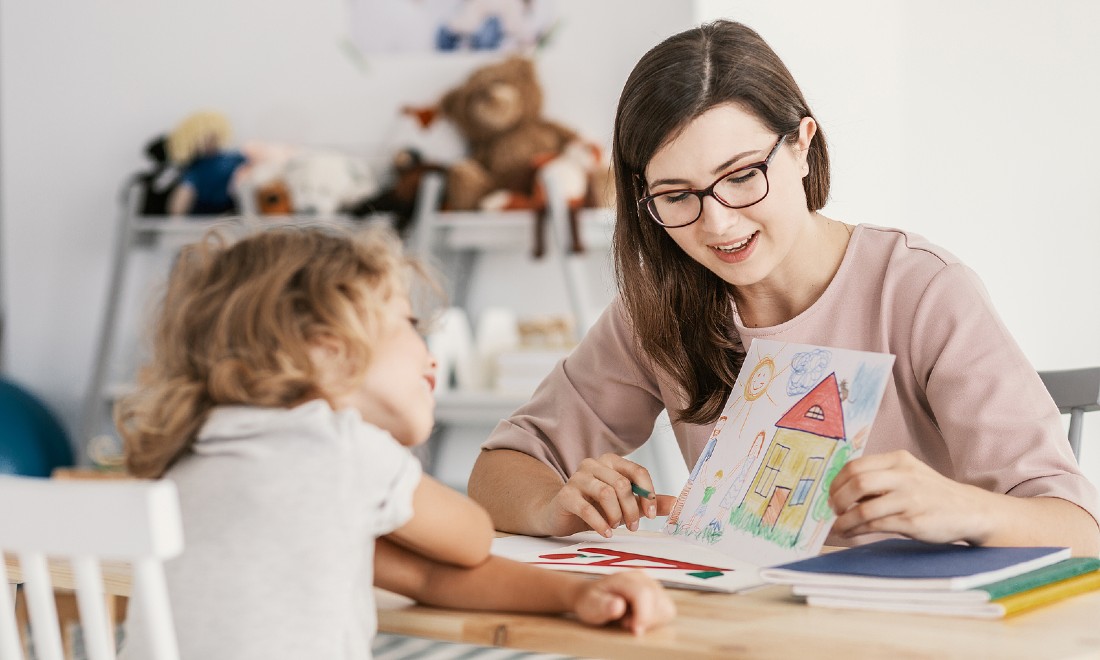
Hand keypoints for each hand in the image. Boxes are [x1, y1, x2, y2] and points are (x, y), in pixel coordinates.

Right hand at [541, 453, 673, 536]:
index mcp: (611, 462)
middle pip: (622, 484)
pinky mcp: (565, 495)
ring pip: (606, 493)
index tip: (653, 515)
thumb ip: (649, 503)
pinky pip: (586, 508)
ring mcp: (577, 478)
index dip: (649, 493)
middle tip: (634, 527)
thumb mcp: (626, 505)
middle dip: (632, 509)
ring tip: (616, 526)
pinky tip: (606, 533)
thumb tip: (677, 503)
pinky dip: (600, 523)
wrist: (561, 515)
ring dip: (616, 515)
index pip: (637, 471)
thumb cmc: (595, 507)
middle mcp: (593, 464)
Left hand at [572, 571, 675, 634]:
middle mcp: (641, 577)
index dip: (643, 615)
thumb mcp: (590, 605)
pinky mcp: (658, 594)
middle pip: (658, 601)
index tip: (634, 630)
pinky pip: (667, 611)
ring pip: (666, 607)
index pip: (643, 593)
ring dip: (651, 620)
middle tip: (625, 623)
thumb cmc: (591, 601)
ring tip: (631, 619)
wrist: (592, 596)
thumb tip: (618, 605)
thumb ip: (603, 605)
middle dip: (645, 619)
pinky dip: (656, 620)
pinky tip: (639, 618)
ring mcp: (652, 584)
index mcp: (624, 577)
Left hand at [829, 450, 990, 544]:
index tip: (830, 494)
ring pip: (863, 509)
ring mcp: (910, 499)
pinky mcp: (913, 521)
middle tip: (832, 510)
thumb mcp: (908, 474)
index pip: (855, 466)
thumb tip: (840, 491)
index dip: (837, 481)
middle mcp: (904, 476)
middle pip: (857, 483)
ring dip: (844, 520)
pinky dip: (857, 530)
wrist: (969, 510)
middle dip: (837, 499)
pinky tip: (851, 533)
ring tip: (838, 527)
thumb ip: (880, 477)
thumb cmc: (931, 493)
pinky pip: (875, 526)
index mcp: (898, 460)